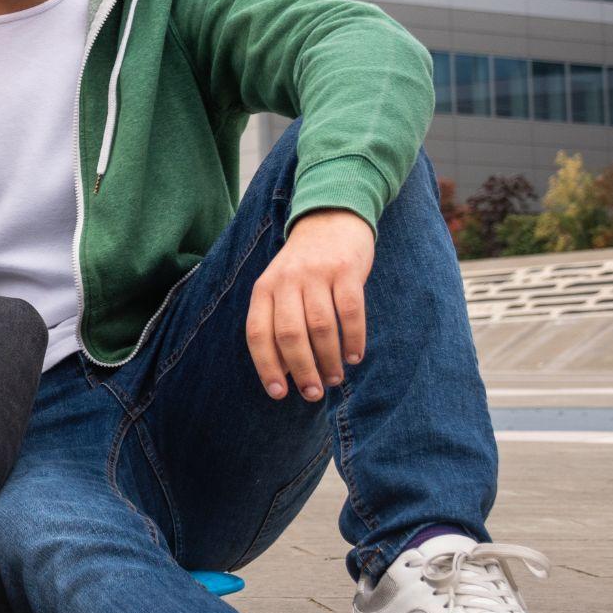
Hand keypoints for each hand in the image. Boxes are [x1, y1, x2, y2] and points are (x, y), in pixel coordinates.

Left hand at [246, 209, 374, 402]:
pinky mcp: (346, 270)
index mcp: (264, 289)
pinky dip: (353, 338)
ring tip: (335, 378)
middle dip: (301, 369)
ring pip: (320, 327)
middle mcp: (286, 281)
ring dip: (329, 359)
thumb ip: (278, 323)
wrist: (330, 219)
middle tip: (313, 393)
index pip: (257, 333)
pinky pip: (350, 311)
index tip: (279, 393)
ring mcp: (316, 274)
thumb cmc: (303, 267)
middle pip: (289, 334)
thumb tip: (285, 372)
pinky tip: (354, 356)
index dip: (266, 366)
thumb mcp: (280, 288)